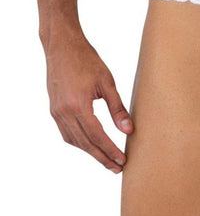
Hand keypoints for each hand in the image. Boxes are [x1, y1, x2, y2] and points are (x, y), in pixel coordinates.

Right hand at [45, 28, 133, 172]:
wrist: (62, 46)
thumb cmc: (87, 60)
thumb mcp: (107, 82)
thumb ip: (117, 108)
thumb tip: (128, 130)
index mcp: (78, 105)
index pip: (97, 136)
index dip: (110, 150)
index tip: (122, 161)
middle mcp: (64, 112)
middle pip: (85, 143)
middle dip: (102, 157)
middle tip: (117, 168)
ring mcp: (56, 112)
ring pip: (74, 141)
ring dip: (90, 152)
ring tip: (106, 159)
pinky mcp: (54, 110)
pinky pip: (66, 133)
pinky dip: (79, 142)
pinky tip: (90, 144)